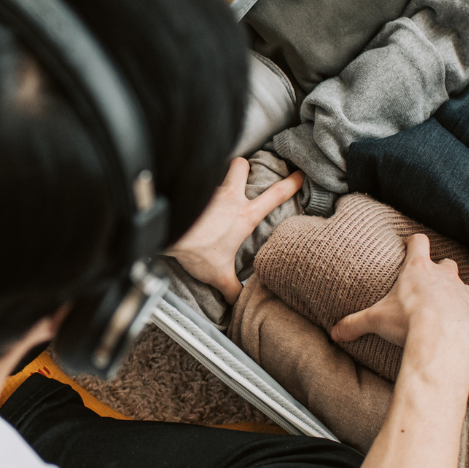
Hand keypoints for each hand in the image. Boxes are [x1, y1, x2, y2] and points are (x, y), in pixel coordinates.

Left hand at [168, 157, 303, 303]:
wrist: (168, 231)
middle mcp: (229, 196)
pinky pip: (194, 180)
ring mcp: (209, 190)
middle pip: (241, 166)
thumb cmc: (197, 250)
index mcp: (245, 215)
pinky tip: (187, 196)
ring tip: (209, 189)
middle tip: (242, 173)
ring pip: (215, 172)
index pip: (275, 195)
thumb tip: (238, 302)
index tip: (300, 174)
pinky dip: (193, 185)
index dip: (291, 183)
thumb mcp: (218, 274)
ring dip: (214, 177)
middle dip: (244, 166)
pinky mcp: (189, 188)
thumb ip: (231, 288)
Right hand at [332, 233, 468, 381]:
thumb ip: (355, 324)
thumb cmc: (408, 321)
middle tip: (429, 284)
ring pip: (465, 288)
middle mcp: (446, 276)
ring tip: (447, 311)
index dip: (414, 242)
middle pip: (447, 263)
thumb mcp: (375, 320)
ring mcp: (465, 295)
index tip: (410, 244)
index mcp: (419, 269)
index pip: (419, 242)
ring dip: (457, 296)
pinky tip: (464, 332)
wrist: (442, 340)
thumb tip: (334, 333)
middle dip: (440, 271)